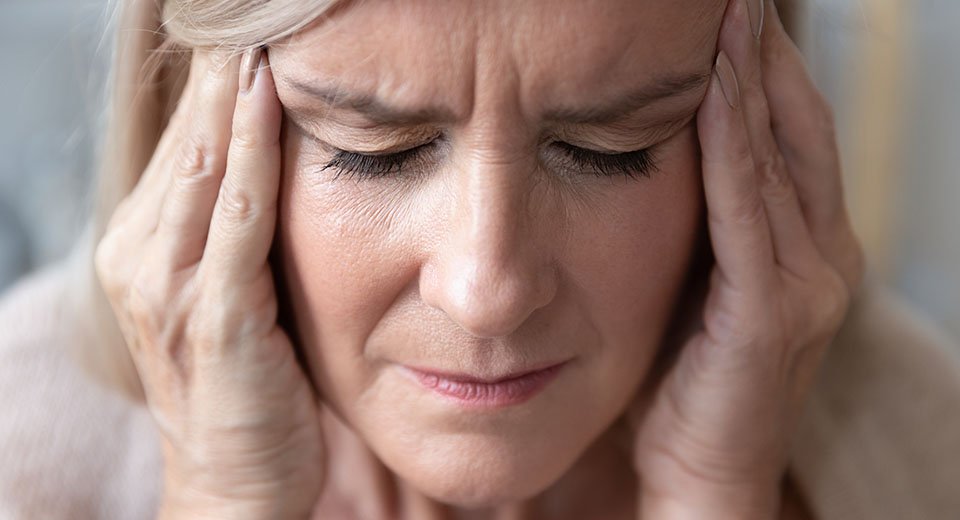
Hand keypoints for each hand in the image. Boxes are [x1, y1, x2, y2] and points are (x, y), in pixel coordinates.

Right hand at [95, 48, 323, 518]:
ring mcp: (171, 289)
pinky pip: (235, 220)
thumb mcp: (233, 291)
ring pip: (202, 164)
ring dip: (231, 90)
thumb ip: (238, 227)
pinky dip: (250, 153)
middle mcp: (142, 257)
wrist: (238, 481)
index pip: (183, 139)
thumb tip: (275, 153)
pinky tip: (269, 100)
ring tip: (259, 27)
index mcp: (144, 245)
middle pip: (186, 137)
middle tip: (252, 5)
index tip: (249, 22)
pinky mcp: (217, 319)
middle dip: (222, 67)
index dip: (218, 77)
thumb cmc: (248, 383)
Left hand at [629, 1, 864, 517]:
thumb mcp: (696, 283)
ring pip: (777, 157)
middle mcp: (822, 253)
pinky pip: (748, 211)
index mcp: (804, 244)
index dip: (764, 67)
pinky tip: (712, 89)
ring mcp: (807, 282)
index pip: (789, 133)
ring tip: (729, 13)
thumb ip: (702, 224)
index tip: (731, 10)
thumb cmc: (685, 378)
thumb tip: (661, 150)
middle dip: (765, 54)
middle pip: (797, 128)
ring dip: (751, 79)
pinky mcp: (772, 313)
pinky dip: (732, 144)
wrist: (696, 472)